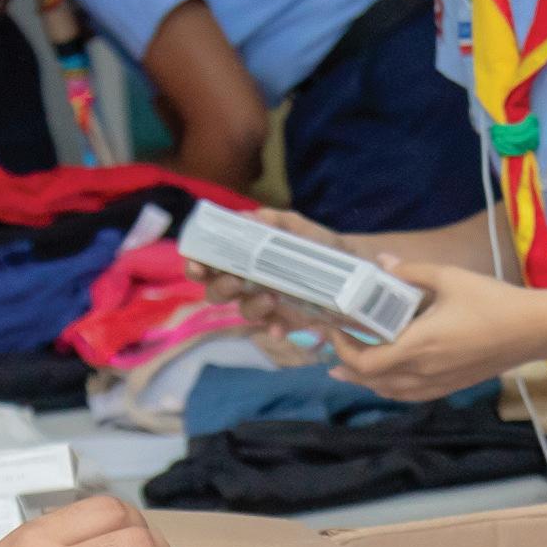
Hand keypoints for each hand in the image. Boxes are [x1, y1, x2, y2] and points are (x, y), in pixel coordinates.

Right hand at [185, 208, 362, 328]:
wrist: (351, 265)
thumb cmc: (315, 243)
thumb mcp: (296, 226)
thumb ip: (273, 221)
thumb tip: (247, 217)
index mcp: (242, 257)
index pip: (207, 263)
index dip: (195, 265)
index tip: (198, 265)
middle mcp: (247, 282)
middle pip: (216, 292)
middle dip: (220, 288)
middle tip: (235, 281)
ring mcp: (264, 303)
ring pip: (243, 310)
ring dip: (251, 306)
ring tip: (271, 298)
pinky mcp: (284, 320)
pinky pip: (271, 327)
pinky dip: (273, 328)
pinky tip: (279, 329)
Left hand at [324, 258, 546, 400]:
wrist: (534, 329)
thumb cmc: (492, 301)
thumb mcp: (449, 277)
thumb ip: (411, 271)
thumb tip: (382, 260)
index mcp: (417, 346)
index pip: (365, 361)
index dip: (342, 349)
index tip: (334, 328)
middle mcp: (423, 372)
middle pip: (371, 380)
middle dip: (347, 366)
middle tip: (332, 351)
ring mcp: (438, 383)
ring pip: (390, 392)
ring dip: (366, 380)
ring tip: (350, 368)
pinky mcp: (451, 386)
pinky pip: (410, 396)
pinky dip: (390, 388)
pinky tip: (387, 379)